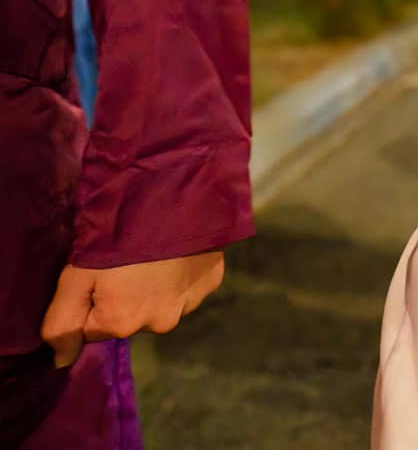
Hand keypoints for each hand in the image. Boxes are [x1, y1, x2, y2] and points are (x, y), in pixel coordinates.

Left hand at [40, 251, 225, 367]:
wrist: (175, 199)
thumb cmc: (118, 237)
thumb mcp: (76, 276)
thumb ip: (61, 323)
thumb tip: (61, 363)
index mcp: (122, 323)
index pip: (92, 329)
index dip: (92, 302)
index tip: (98, 276)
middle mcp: (158, 324)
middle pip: (129, 319)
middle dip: (124, 299)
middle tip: (126, 265)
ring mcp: (189, 304)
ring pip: (160, 306)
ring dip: (154, 290)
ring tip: (153, 258)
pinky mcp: (211, 284)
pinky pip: (188, 289)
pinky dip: (180, 277)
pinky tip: (177, 255)